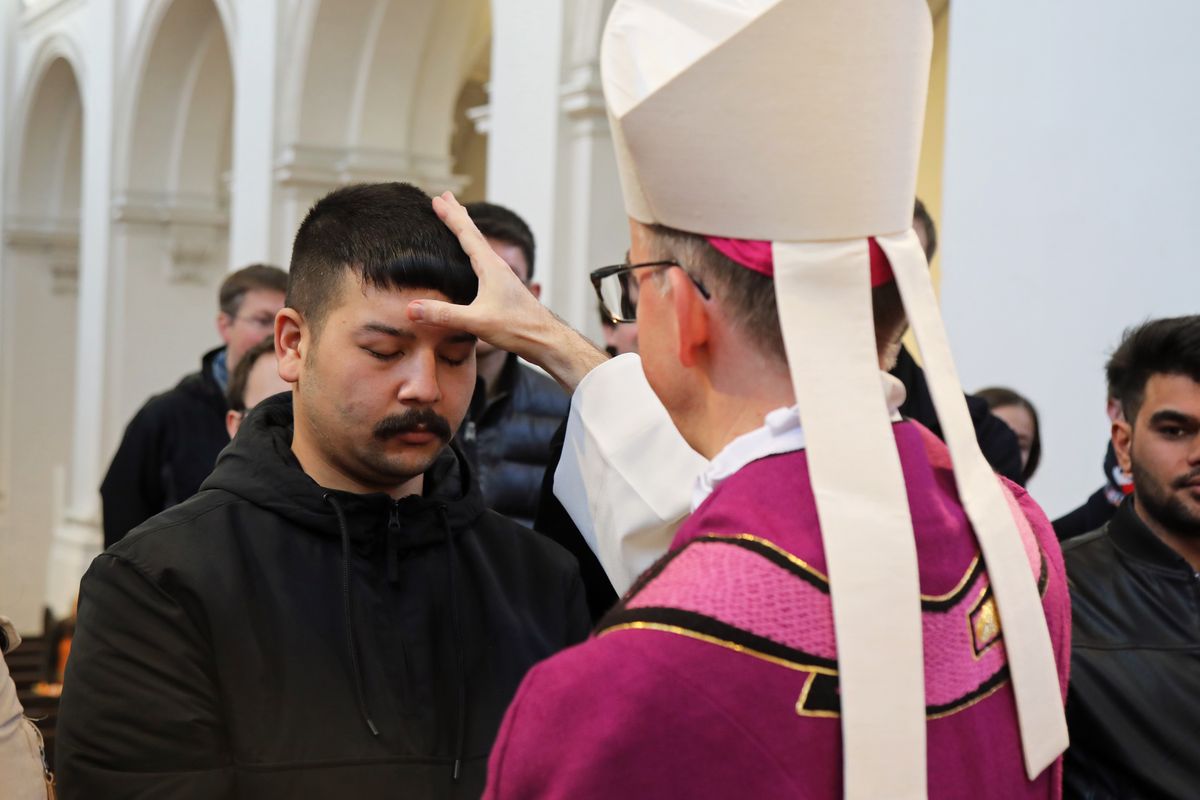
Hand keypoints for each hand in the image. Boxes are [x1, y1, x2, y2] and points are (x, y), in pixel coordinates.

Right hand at [409, 192, 607, 391]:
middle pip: (474, 234)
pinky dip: (474, 251)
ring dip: (467, 231)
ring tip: (458, 219)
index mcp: (491, 267)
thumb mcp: (476, 321)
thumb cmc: (517, 328)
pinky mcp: (504, 290)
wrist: (546, 340)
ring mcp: (502, 278)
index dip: (451, 216)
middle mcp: (497, 268)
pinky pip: (484, 262)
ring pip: (480, 247)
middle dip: (459, 215)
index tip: (437, 199)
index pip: (467, 234)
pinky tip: (472, 260)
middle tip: (446, 196)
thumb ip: (444, 314)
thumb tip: (411, 308)